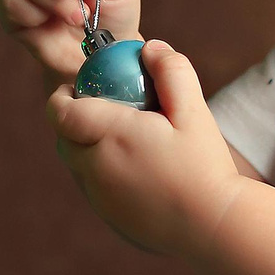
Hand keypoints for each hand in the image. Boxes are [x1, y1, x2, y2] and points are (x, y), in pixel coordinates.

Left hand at [45, 39, 244, 257]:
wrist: (214, 227)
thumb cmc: (204, 166)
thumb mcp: (194, 111)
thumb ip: (172, 72)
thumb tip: (150, 47)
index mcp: (111, 137)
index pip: (60, 113)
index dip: (61, 97)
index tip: (78, 87)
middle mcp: (95, 169)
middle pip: (65, 139)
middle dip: (75, 121)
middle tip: (105, 109)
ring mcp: (99, 199)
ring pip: (77, 166)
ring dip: (88, 148)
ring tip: (124, 139)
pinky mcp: (110, 219)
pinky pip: (94, 189)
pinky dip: (103, 174)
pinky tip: (138, 169)